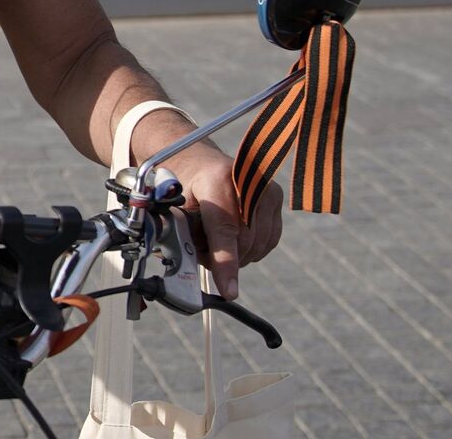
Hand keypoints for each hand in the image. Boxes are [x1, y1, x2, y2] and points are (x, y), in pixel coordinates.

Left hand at [167, 145, 283, 300]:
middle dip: (223, 259)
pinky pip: (268, 241)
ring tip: (216, 238)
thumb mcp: (175, 207)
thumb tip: (190, 271)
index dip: (225, 262)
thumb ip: (184, 236)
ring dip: (237, 255)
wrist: (199, 160)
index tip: (229, 291)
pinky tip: (234, 234)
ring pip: (258, 246)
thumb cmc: (183, 186)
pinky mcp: (276, 197)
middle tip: (202, 251)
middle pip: (243, 242)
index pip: (224, 228)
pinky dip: (251, 248)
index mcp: (215, 179)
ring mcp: (266, 188)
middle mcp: (247, 180)